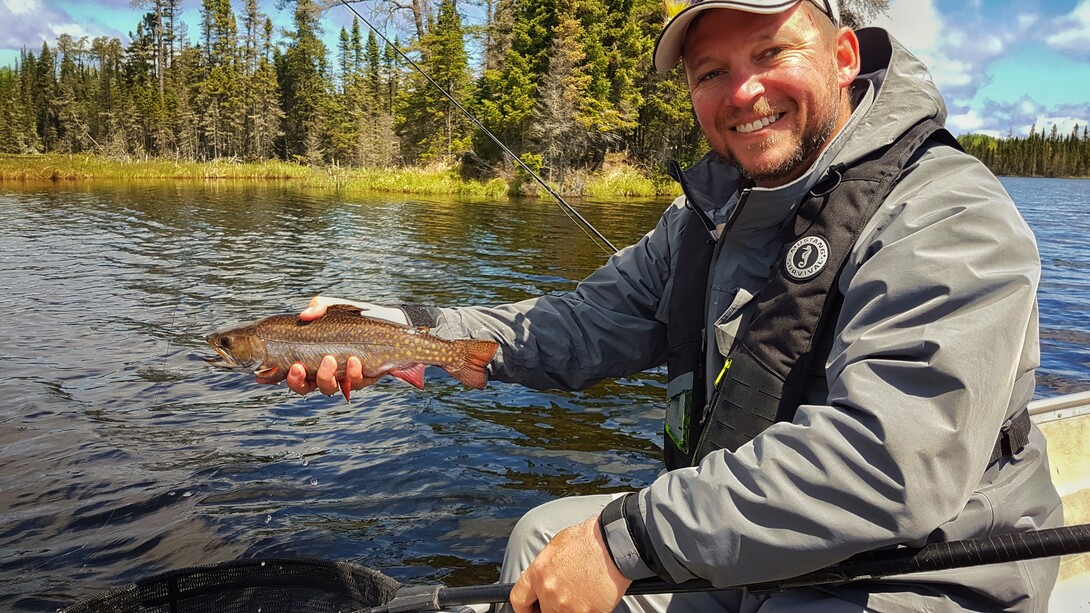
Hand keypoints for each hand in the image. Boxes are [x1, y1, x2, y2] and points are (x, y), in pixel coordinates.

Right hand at [258, 296, 407, 396]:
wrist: (393, 324)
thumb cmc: (358, 316)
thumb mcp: (336, 306)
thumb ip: (319, 306)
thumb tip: (307, 313)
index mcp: (309, 355)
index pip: (284, 369)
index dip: (271, 376)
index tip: (262, 376)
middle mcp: (322, 370)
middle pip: (302, 386)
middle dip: (296, 381)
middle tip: (298, 367)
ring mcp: (342, 376)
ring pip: (326, 388)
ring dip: (325, 377)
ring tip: (330, 359)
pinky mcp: (363, 379)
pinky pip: (355, 383)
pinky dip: (354, 372)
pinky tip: (356, 360)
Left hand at [509, 516, 631, 612]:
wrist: (614, 543)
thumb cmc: (589, 539)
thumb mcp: (556, 546)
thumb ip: (544, 568)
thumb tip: (540, 577)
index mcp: (538, 573)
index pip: (519, 599)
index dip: (523, 608)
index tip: (529, 610)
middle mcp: (549, 591)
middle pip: (544, 611)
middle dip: (551, 607)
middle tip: (565, 597)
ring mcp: (569, 605)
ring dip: (571, 608)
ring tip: (583, 592)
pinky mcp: (589, 612)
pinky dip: (589, 609)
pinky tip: (596, 595)